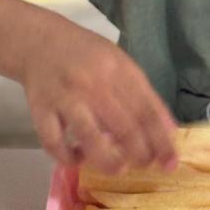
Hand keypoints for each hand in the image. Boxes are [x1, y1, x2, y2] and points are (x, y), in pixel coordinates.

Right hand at [20, 24, 176, 173]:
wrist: (39, 41)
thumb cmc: (86, 54)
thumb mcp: (121, 64)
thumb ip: (145, 95)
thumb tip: (169, 130)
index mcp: (118, 71)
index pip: (147, 111)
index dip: (161, 140)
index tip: (170, 162)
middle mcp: (93, 84)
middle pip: (123, 127)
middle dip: (140, 154)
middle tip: (145, 166)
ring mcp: (65, 98)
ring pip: (89, 137)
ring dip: (108, 160)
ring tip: (118, 168)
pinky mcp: (41, 110)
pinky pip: (54, 142)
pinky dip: (67, 157)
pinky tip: (78, 159)